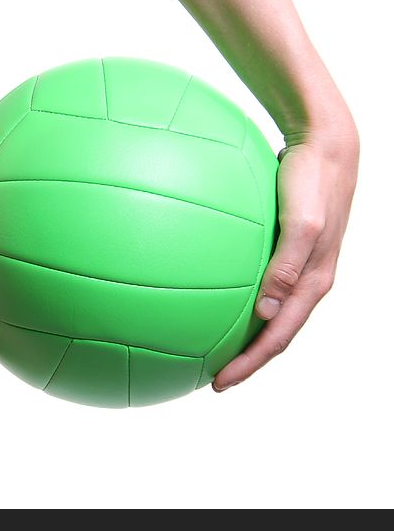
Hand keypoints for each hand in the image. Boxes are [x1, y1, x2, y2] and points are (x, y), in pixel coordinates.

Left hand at [212, 124, 358, 391]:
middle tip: (211, 377)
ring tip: (209, 346)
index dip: (250, 364)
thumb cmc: (311, 181)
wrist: (323, 147)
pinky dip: (237, 299)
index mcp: (314, 284)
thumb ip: (287, 266)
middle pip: (273, 334)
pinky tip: (208, 293)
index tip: (219, 383)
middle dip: (245, 360)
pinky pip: (258, 283)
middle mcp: (306, 281)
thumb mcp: (301, 222)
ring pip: (267, 312)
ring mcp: (296, 267)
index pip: (279, 337)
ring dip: (242, 335)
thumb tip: (266, 311)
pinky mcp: (284, 250)